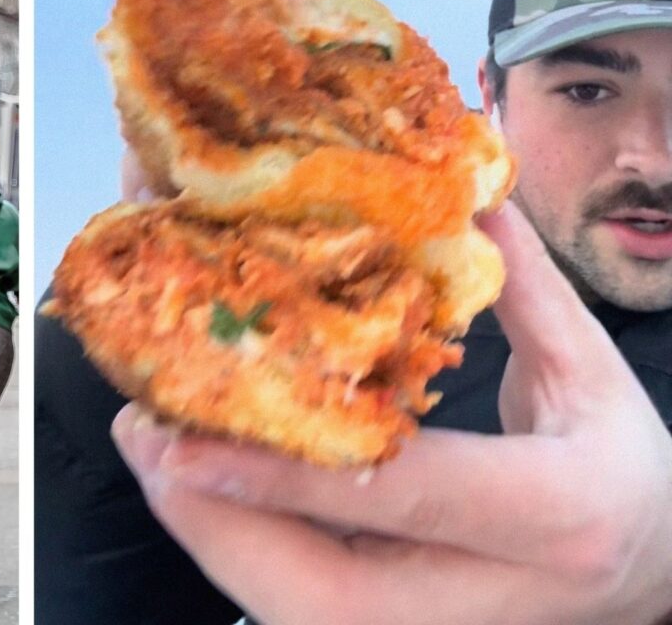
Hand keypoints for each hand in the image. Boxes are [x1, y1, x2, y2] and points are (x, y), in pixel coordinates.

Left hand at [111, 203, 671, 624]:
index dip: (284, 473)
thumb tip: (456, 181)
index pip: (400, 495)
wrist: (661, 573)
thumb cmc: (619, 468)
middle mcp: (486, 595)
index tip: (182, 439)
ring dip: (206, 526)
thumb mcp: (590, 371)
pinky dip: (231, 539)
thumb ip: (518, 282)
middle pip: (320, 588)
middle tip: (142, 428)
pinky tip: (189, 473)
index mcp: (552, 515)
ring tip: (148, 437)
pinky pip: (292, 602)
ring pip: (291, 610)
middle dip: (215, 514)